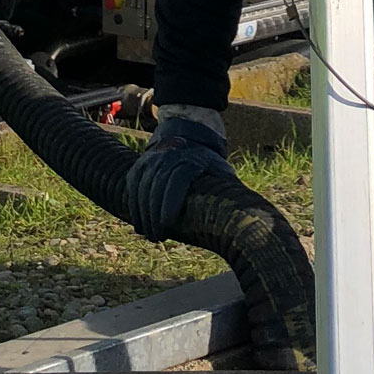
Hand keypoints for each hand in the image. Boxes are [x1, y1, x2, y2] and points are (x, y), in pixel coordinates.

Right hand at [124, 113, 237, 240]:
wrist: (189, 135)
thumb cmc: (209, 163)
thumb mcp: (221, 172)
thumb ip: (224, 190)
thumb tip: (239, 215)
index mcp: (190, 159)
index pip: (175, 181)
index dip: (169, 204)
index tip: (167, 225)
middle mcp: (168, 157)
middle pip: (155, 187)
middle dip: (154, 215)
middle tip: (157, 237)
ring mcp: (152, 159)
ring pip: (142, 188)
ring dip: (142, 214)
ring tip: (148, 234)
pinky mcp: (141, 164)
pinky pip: (134, 185)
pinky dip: (134, 205)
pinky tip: (139, 223)